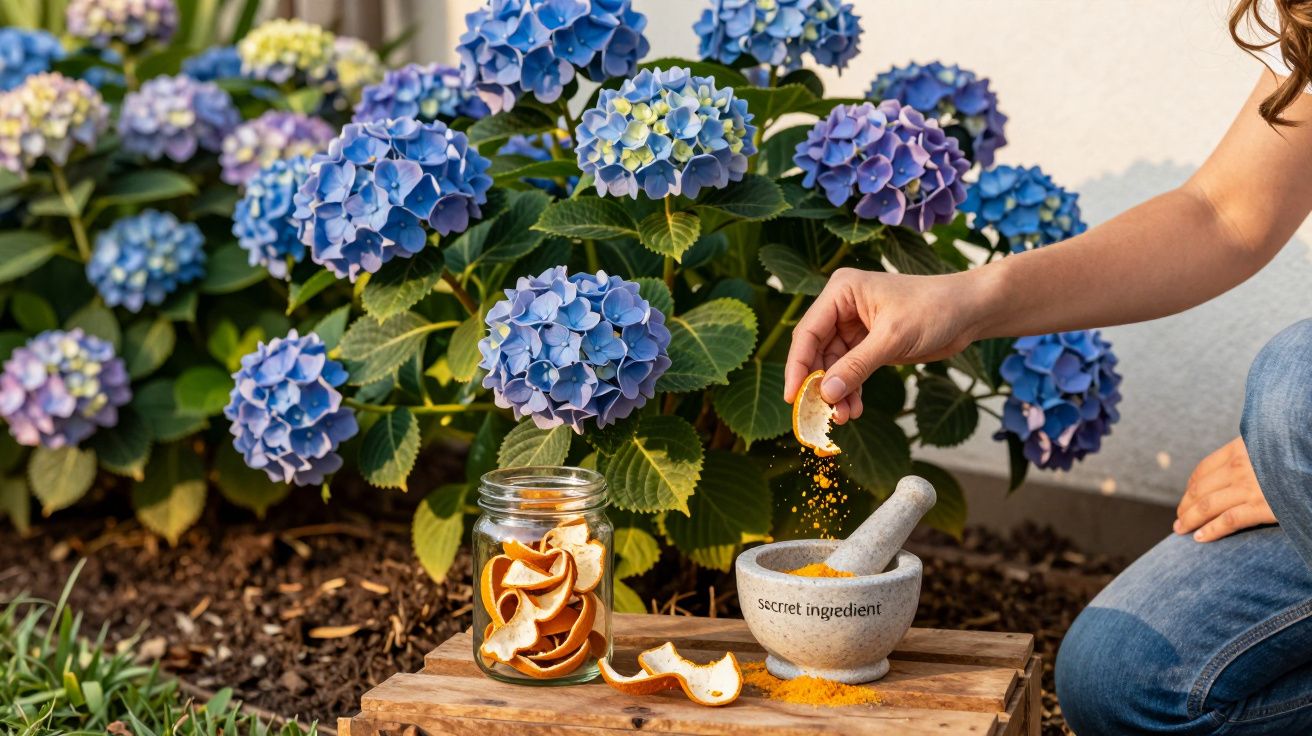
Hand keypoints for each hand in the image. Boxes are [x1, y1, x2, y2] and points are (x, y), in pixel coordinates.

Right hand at [783, 268, 985, 421]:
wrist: (969, 311)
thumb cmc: (934, 310)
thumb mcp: (893, 338)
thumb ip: (857, 366)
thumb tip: (826, 394)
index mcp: (841, 292)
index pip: (808, 332)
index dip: (798, 366)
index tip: (792, 396)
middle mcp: (842, 307)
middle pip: (816, 351)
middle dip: (819, 384)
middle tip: (820, 414)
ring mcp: (854, 326)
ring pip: (833, 366)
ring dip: (836, 392)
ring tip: (843, 417)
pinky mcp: (868, 343)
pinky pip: (850, 370)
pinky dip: (850, 390)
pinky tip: (854, 409)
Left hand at [1174, 436, 1275, 541]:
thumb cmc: (1297, 455)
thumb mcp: (1270, 445)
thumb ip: (1252, 454)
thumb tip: (1235, 467)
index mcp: (1241, 448)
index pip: (1204, 469)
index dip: (1190, 487)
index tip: (1186, 499)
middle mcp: (1241, 466)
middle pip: (1200, 489)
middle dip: (1185, 506)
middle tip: (1178, 519)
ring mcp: (1251, 486)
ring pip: (1207, 505)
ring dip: (1189, 519)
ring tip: (1181, 530)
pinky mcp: (1264, 506)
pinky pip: (1229, 521)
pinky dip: (1210, 530)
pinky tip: (1199, 539)